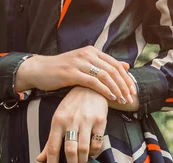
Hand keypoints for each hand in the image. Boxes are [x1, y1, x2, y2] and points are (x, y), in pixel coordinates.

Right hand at [15, 46, 135, 105]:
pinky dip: (104, 90)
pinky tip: (111, 97)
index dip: (126, 78)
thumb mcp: (85, 65)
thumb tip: (126, 66)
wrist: (40, 70)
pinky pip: (93, 82)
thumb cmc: (63, 71)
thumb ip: (104, 65)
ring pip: (105, 76)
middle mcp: (87, 54)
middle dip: (124, 85)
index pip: (115, 64)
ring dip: (116, 89)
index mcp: (92, 51)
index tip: (133, 90)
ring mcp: (79, 63)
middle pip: (112, 70)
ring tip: (122, 100)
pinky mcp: (71, 73)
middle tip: (130, 97)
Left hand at [36, 86, 107, 162]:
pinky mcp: (100, 121)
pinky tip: (92, 152)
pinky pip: (97, 143)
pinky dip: (94, 152)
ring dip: (83, 160)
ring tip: (82, 162)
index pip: (52, 147)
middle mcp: (71, 121)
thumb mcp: (58, 119)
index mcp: (57, 121)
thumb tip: (40, 159)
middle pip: (69, 150)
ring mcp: (86, 121)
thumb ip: (50, 140)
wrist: (90, 87)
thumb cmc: (72, 105)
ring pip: (83, 149)